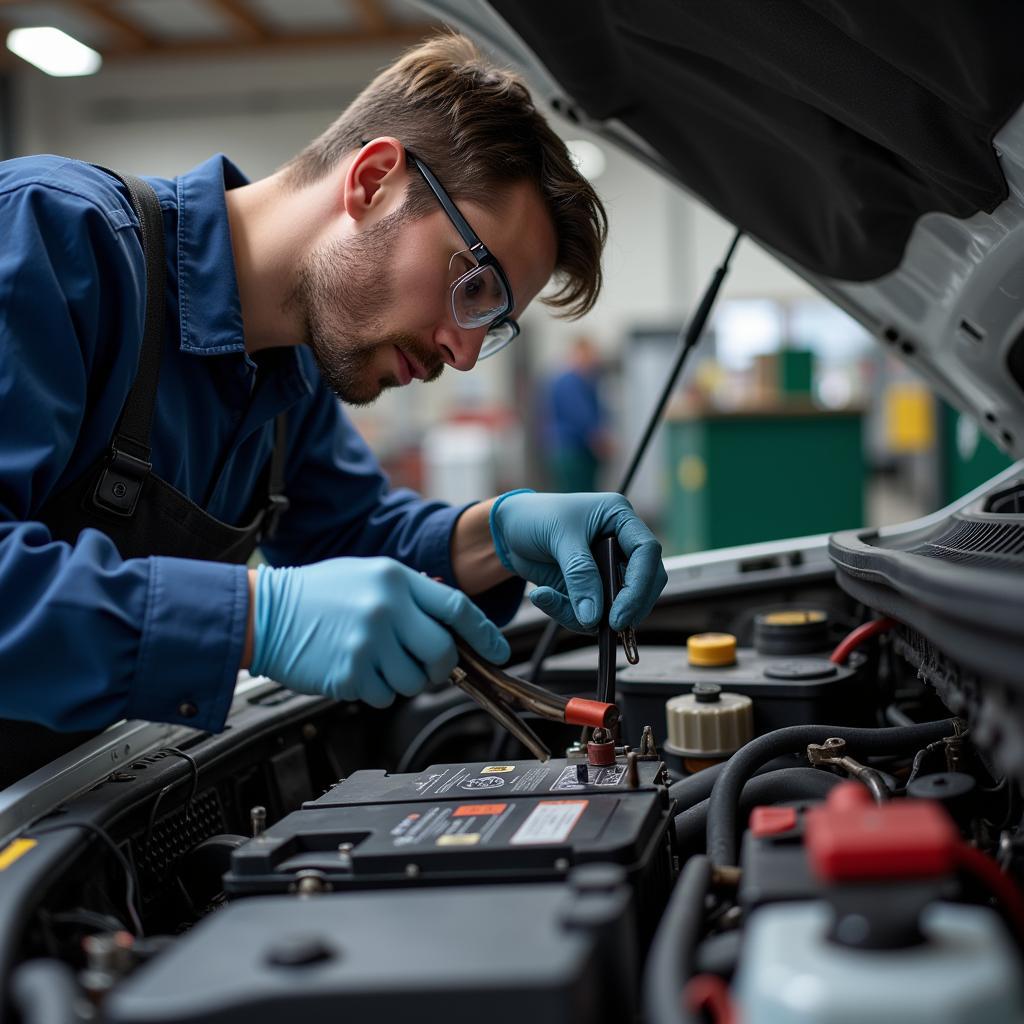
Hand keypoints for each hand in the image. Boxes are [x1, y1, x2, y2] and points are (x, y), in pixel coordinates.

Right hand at [249, 557, 509, 707]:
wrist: (265, 612)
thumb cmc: (318, 594)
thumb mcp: (370, 574)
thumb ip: (411, 594)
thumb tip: (452, 620)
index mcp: (396, 579)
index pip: (457, 609)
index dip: (484, 635)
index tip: (499, 653)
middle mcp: (387, 608)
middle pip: (442, 654)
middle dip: (441, 668)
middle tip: (426, 666)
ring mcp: (369, 642)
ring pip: (414, 681)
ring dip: (403, 680)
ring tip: (376, 660)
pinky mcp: (350, 672)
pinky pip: (383, 696)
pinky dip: (375, 691)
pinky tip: (355, 670)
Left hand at [489, 490, 666, 632]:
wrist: (509, 529)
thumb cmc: (535, 517)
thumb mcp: (559, 538)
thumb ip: (579, 575)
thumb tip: (594, 616)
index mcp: (620, 518)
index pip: (647, 551)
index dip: (640, 585)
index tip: (620, 614)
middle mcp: (620, 544)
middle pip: (644, 583)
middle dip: (627, 608)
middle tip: (608, 627)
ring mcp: (607, 569)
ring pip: (617, 604)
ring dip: (589, 615)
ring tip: (548, 599)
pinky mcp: (590, 589)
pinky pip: (591, 612)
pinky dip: (567, 612)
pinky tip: (542, 595)